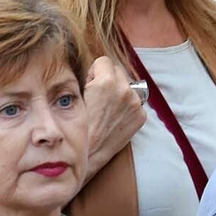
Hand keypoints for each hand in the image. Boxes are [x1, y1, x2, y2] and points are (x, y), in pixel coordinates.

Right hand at [82, 56, 147, 174]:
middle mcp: (124, 90)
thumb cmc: (77, 126)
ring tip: (107, 108)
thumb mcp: (75, 96)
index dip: (94, 72)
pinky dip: (126, 106)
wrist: (88, 154)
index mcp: (106, 82)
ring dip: (118, 92)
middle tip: (98, 97)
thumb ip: (88, 79)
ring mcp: (135, 104)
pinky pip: (134, 101)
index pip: (104, 61)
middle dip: (108, 79)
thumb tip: (94, 72)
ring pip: (127, 86)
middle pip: (118, 71)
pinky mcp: (141, 116)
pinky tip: (115, 117)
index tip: (90, 85)